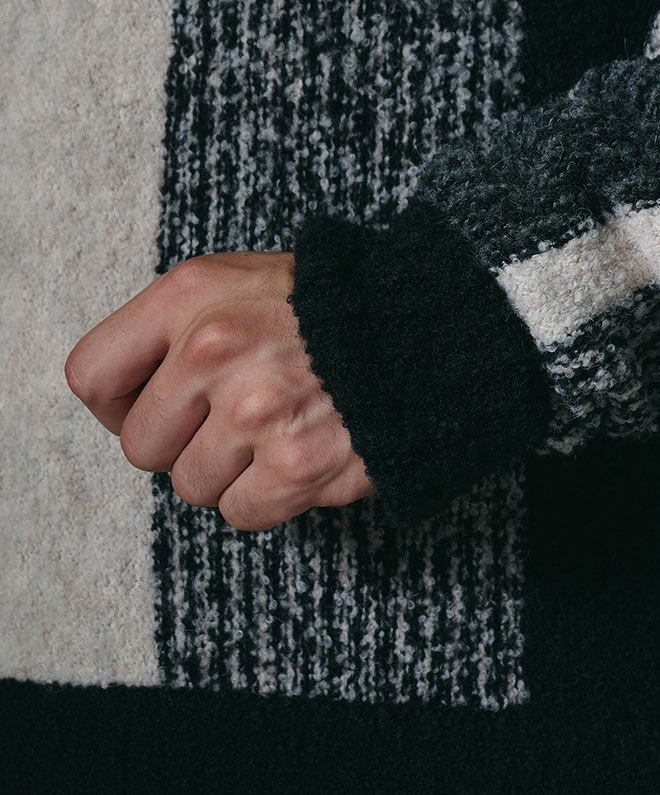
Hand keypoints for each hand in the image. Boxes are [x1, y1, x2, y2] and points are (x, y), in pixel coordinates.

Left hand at [64, 252, 374, 530]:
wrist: (431, 329)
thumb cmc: (334, 309)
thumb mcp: (244, 281)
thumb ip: (179, 325)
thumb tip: (125, 400)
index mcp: (192, 296)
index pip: (92, 376)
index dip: (117, 408)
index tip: (150, 413)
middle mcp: (213, 350)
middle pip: (142, 446)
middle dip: (182, 446)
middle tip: (232, 427)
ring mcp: (255, 413)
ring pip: (193, 486)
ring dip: (231, 473)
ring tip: (278, 436)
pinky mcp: (296, 466)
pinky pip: (241, 513)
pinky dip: (269, 498)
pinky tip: (300, 460)